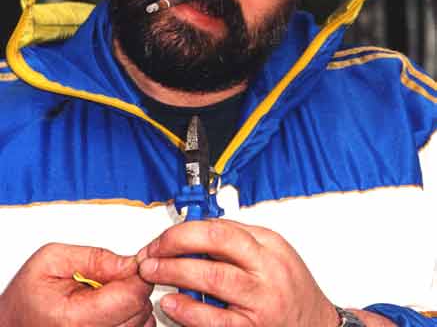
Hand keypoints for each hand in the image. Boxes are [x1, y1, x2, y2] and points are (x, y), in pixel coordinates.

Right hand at [0, 242, 154, 326]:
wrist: (12, 323)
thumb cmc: (28, 295)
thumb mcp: (52, 259)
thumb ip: (95, 258)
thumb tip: (130, 262)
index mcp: (74, 318)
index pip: (131, 297)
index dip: (138, 275)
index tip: (134, 265)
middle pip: (139, 312)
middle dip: (135, 288)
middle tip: (116, 277)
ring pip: (141, 326)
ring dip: (134, 304)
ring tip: (111, 293)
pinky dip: (131, 319)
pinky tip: (114, 308)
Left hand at [137, 219, 338, 326]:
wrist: (317, 326)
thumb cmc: (292, 288)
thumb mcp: (273, 252)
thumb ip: (238, 240)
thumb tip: (196, 231)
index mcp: (268, 246)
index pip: (221, 228)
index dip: (185, 230)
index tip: (165, 237)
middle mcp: (266, 270)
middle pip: (215, 247)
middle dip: (175, 246)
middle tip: (151, 253)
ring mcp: (261, 302)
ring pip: (214, 279)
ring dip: (176, 273)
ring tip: (153, 272)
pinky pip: (216, 321)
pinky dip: (190, 311)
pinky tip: (172, 304)